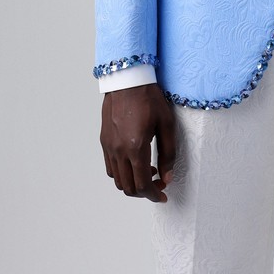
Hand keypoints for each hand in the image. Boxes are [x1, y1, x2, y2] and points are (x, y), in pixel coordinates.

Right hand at [100, 84, 176, 202]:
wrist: (128, 79)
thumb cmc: (149, 98)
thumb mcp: (166, 124)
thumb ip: (168, 153)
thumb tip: (167, 176)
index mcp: (135, 147)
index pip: (142, 185)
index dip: (154, 195)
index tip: (163, 195)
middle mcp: (118, 151)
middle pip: (128, 187)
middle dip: (145, 192)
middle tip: (158, 185)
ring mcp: (109, 147)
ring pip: (118, 180)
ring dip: (133, 183)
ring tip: (149, 172)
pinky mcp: (104, 141)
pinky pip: (110, 167)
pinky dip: (122, 173)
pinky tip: (135, 163)